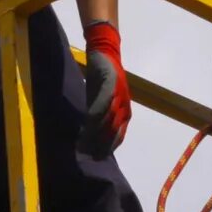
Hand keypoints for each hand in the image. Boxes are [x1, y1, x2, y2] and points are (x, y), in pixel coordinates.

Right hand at [80, 21, 129, 151]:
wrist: (103, 54)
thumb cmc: (101, 80)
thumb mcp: (99, 102)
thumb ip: (97, 117)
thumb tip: (89, 137)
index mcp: (124, 112)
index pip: (119, 135)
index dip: (109, 147)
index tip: (98, 158)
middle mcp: (125, 105)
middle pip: (115, 130)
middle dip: (103, 144)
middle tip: (90, 155)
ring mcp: (120, 94)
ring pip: (110, 118)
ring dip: (98, 132)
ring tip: (86, 142)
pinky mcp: (112, 83)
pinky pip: (105, 100)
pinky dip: (97, 112)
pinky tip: (88, 120)